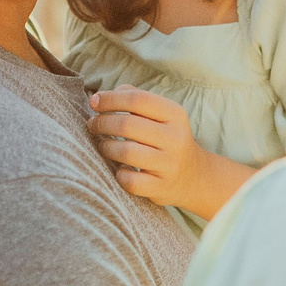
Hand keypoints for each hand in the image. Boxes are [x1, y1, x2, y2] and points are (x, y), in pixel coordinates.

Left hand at [87, 89, 257, 221]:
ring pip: (126, 153)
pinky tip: (120, 170)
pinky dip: (119, 175)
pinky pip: (130, 181)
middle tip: (92, 125)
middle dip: (102, 123)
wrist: (193, 176)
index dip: (111, 99)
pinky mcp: (161, 188)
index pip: (137, 100)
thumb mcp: (161, 115)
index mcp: (175, 114)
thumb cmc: (166, 139)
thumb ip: (135, 99)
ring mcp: (169, 165)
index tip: (94, 102)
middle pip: (128, 125)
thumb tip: (101, 97)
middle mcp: (175, 138)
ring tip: (104, 145)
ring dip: (107, 147)